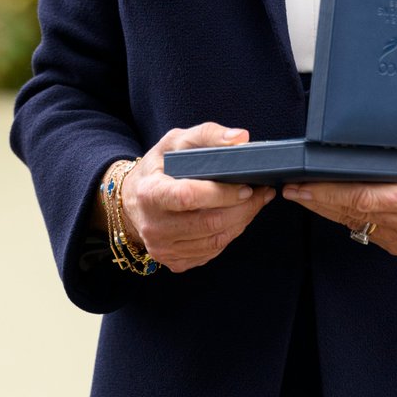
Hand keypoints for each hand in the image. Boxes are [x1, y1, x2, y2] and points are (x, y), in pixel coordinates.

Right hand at [102, 123, 274, 272]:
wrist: (134, 199)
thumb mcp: (176, 141)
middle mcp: (153, 226)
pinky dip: (231, 235)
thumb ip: (208, 134)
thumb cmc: (159, 166)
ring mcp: (163, 249)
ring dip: (242, 222)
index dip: (221, 194)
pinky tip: (240, 217)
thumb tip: (241, 138)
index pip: (188, 197)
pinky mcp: (174, 261)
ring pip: (214, 241)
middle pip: (208, 223)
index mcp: (150, 193)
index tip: (246, 186)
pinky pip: (211, 252)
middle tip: (262, 193)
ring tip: (256, 202)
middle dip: (242, 209)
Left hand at [281, 137, 396, 254]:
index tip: (299, 186)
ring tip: (303, 192)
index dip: (325, 194)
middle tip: (291, 187)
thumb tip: (342, 144)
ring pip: (354, 223)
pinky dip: (344, 215)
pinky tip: (328, 204)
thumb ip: (385, 152)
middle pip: (351, 213)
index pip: (359, 198)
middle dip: (317, 200)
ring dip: (326, 209)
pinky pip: (364, 229)